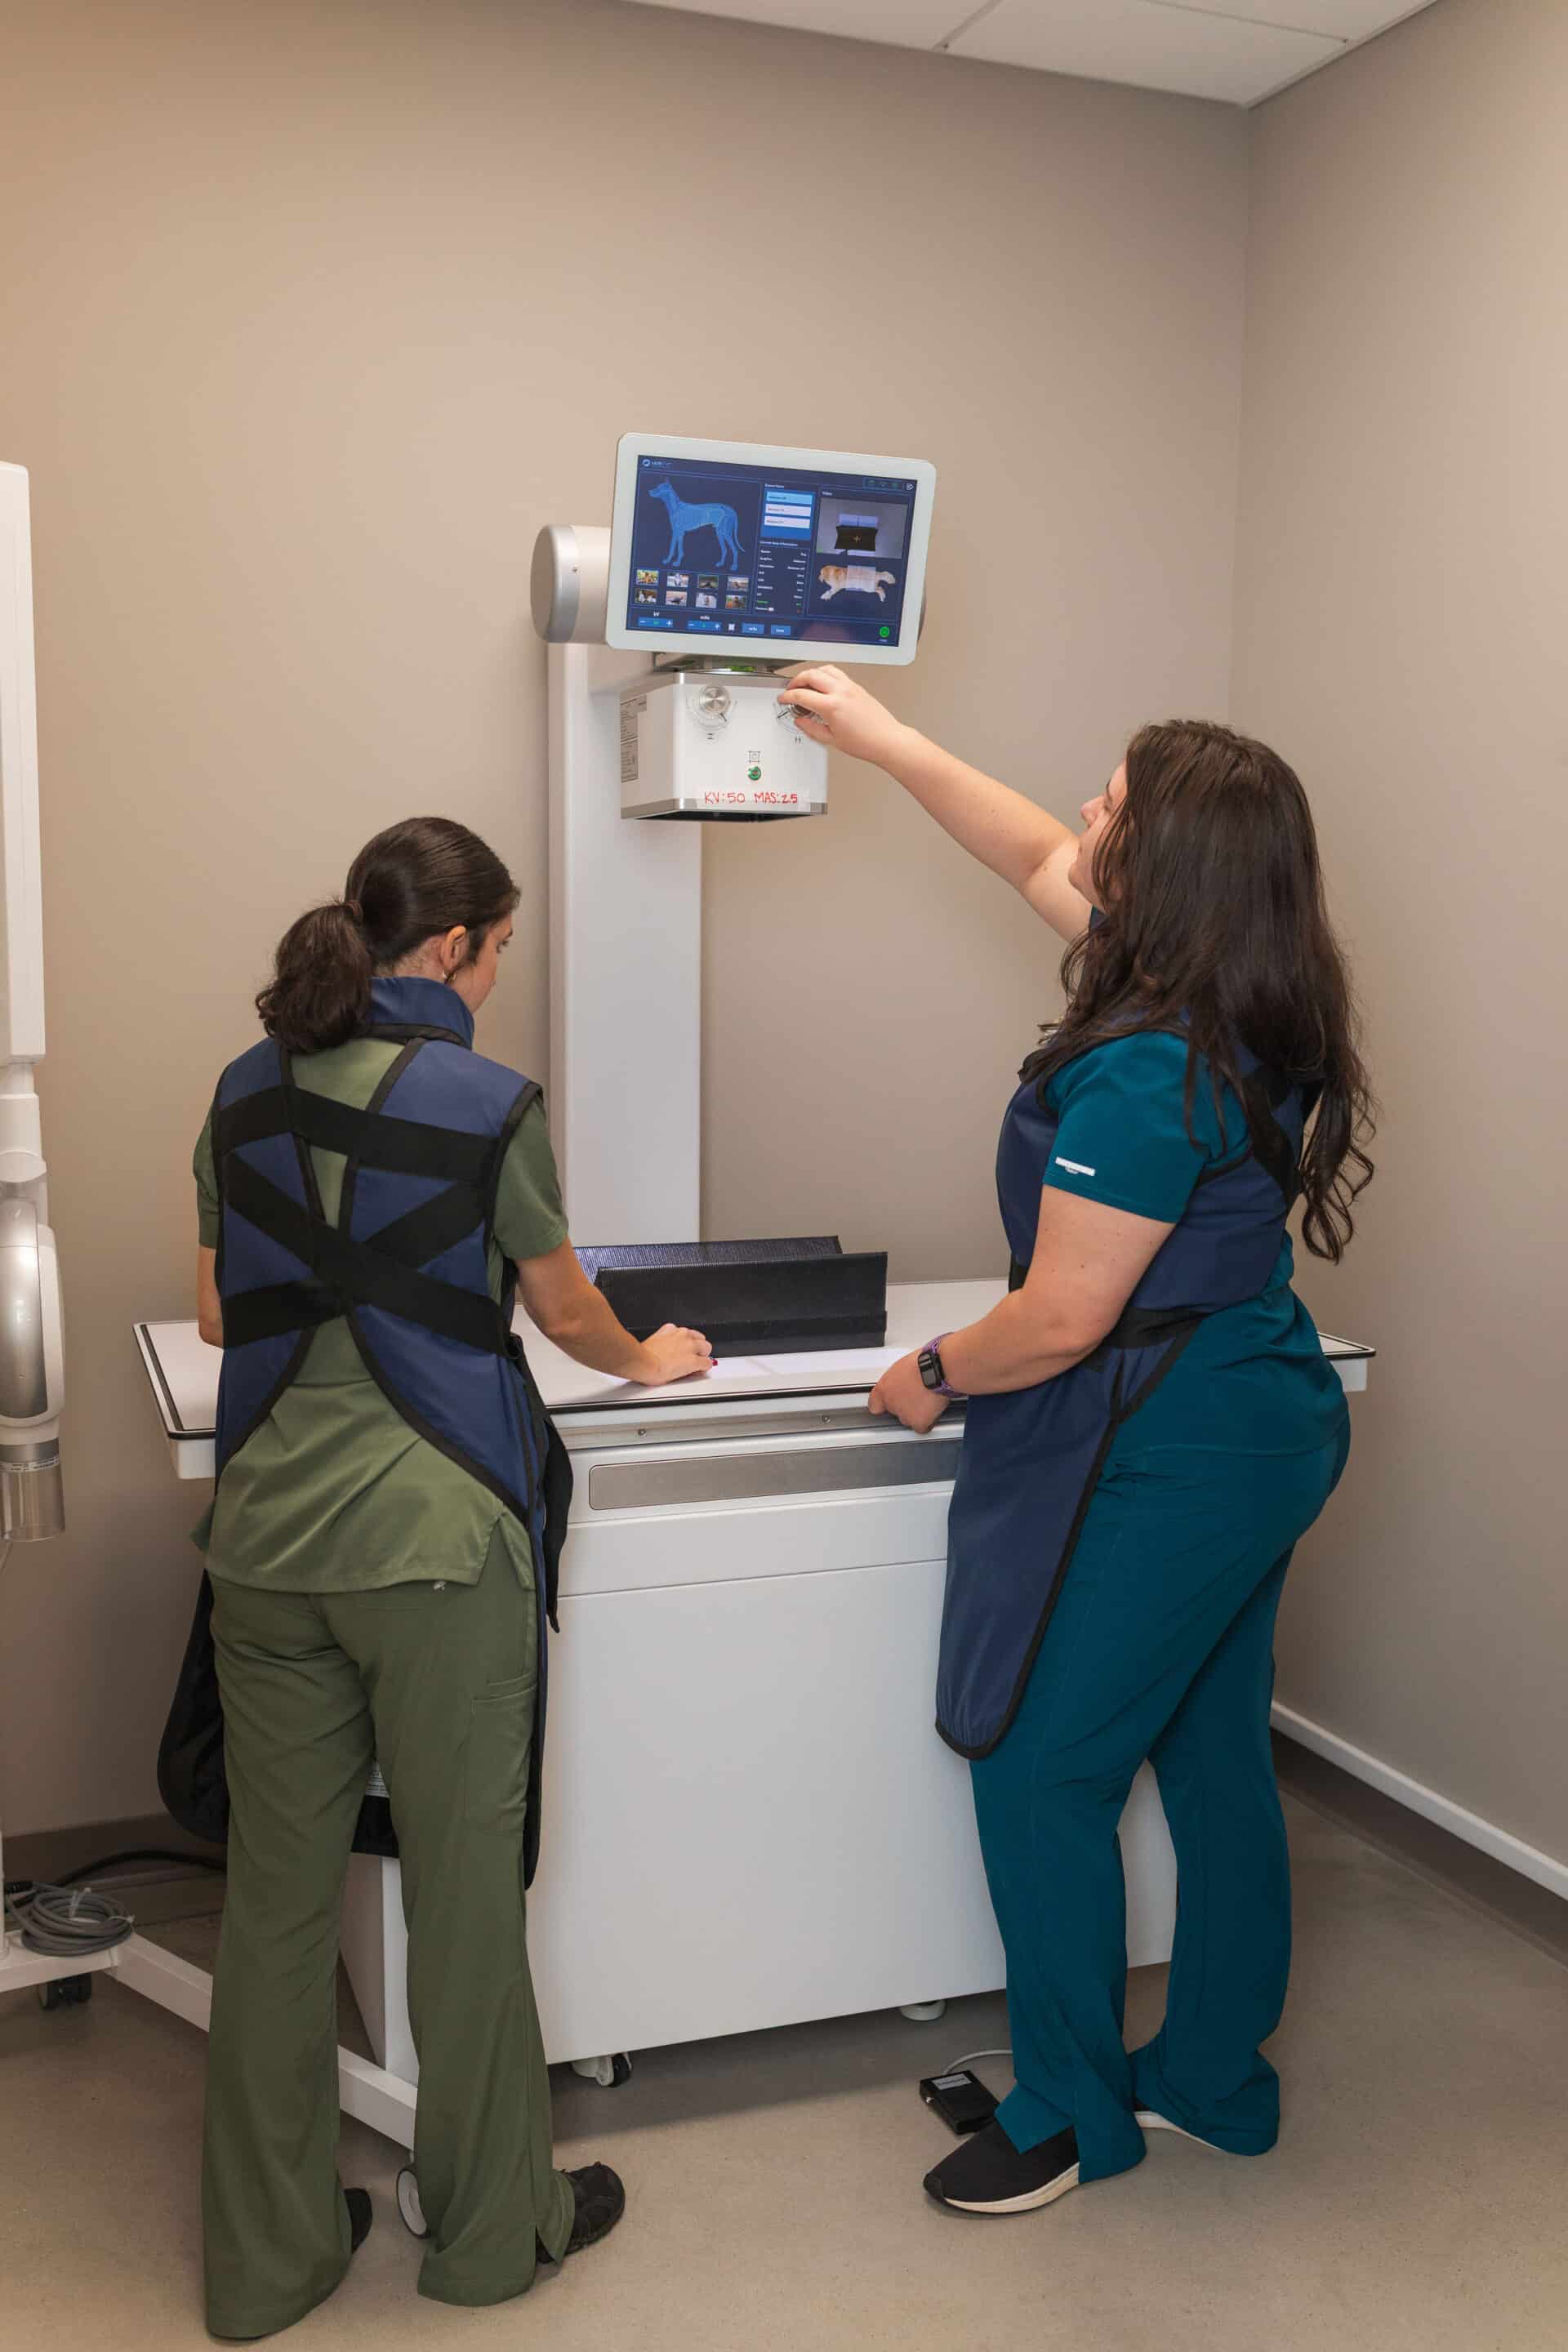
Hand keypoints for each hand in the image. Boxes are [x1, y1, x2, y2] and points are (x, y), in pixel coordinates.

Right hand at [636, 1323, 714, 1384]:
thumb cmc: (642, 1356)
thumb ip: (661, 1342)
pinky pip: (707, 1363)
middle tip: (693, 1357)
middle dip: (698, 1348)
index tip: (683, 1350)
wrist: (643, 1363)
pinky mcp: (693, 1360)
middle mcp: (682, 1335)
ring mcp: (689, 1347)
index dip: (686, 1343)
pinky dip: (704, 1368)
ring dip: (702, 1356)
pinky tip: (699, 1372)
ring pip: (706, 1348)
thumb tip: (661, 1350)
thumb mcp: (652, 1341)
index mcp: (670, 1329)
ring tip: (697, 1364)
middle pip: (700, 1338)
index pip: (685, 1333)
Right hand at [779, 665, 912, 767]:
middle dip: (796, 680)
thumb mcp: (831, 740)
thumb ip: (811, 728)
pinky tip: (823, 684)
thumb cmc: (866, 742)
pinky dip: (825, 674)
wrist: (887, 740)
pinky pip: (837, 673)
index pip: (802, 695)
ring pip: (824, 669)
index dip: (788, 697)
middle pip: (810, 675)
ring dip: (811, 673)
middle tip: (791, 689)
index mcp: (832, 706)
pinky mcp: (857, 687)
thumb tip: (800, 721)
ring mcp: (850, 687)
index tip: (783, 699)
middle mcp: (841, 692)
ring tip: (805, 683)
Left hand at [868, 1351, 949, 1433]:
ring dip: (915, 1413)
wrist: (936, 1370)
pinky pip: (921, 1428)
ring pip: (907, 1420)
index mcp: (883, 1388)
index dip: (883, 1405)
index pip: (874, 1404)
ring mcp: (903, 1414)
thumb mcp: (903, 1366)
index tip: (889, 1403)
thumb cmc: (923, 1362)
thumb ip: (899, 1378)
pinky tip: (932, 1410)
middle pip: (894, 1412)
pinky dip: (927, 1422)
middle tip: (916, 1395)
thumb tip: (903, 1378)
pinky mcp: (917, 1422)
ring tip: (927, 1400)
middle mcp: (891, 1402)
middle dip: (904, 1406)